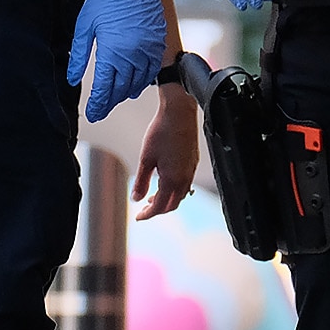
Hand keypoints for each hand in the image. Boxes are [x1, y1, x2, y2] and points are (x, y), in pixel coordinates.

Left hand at [66, 0, 167, 121]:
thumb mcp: (85, 26)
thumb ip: (80, 55)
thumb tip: (72, 78)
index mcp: (113, 52)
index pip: (105, 89)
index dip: (98, 104)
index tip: (93, 113)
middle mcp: (133, 55)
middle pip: (122, 89)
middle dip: (110, 102)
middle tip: (101, 110)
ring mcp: (148, 49)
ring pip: (138, 82)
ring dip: (126, 93)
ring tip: (115, 99)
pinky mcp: (158, 42)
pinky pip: (152, 70)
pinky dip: (143, 80)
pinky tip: (135, 84)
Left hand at [133, 82, 198, 218]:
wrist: (179, 112)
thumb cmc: (162, 131)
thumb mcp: (146, 158)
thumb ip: (141, 181)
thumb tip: (136, 198)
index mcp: (172, 179)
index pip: (160, 206)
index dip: (149, 214)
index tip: (139, 217)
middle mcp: (184, 178)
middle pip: (172, 204)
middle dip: (158, 209)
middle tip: (144, 208)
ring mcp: (191, 170)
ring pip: (180, 195)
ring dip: (167, 199)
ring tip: (152, 196)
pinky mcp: (193, 162)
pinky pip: (185, 184)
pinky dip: (174, 189)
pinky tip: (165, 181)